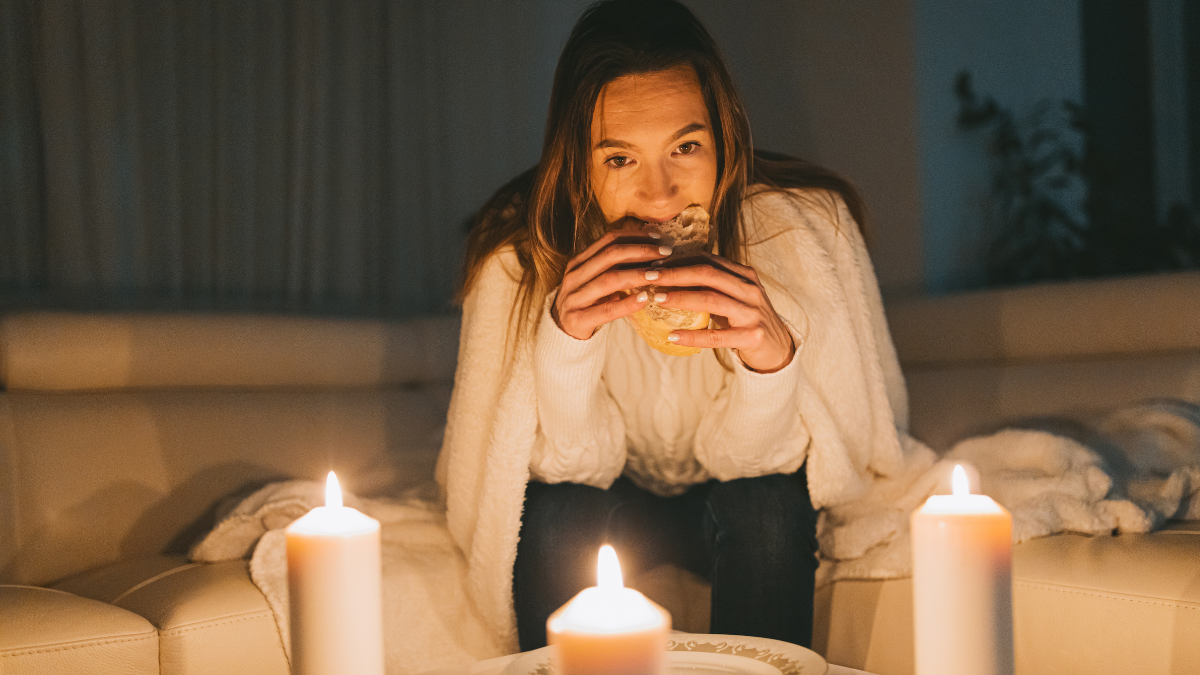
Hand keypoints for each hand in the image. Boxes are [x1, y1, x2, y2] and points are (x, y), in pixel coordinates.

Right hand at [552, 228, 673, 339]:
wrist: (561, 333)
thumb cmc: (587, 304)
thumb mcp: (596, 282)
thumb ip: (615, 268)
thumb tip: (651, 252)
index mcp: (579, 262)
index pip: (608, 240)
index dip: (634, 236)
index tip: (658, 238)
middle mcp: (574, 276)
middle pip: (610, 255)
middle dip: (641, 251)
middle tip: (665, 253)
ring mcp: (573, 297)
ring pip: (609, 280)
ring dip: (636, 275)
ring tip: (657, 275)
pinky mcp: (577, 320)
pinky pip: (606, 310)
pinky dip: (626, 304)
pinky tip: (644, 299)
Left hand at [646, 252, 795, 371]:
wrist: (778, 349)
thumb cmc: (747, 320)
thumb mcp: (734, 296)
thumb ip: (712, 285)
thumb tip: (669, 274)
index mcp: (744, 275)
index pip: (708, 260)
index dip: (679, 260)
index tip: (654, 263)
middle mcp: (750, 290)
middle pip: (707, 275)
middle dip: (675, 273)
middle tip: (649, 276)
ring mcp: (752, 313)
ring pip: (711, 300)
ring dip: (681, 298)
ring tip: (657, 299)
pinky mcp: (752, 337)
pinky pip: (716, 336)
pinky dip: (693, 336)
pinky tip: (673, 336)